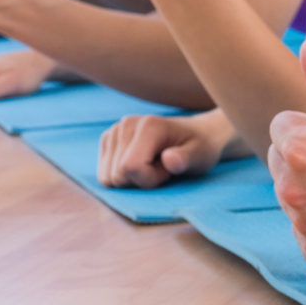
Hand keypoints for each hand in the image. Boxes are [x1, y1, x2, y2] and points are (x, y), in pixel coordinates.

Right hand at [99, 110, 245, 187]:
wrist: (197, 134)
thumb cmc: (201, 147)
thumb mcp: (201, 156)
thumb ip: (186, 159)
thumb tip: (169, 159)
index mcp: (148, 126)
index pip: (130, 168)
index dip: (150, 179)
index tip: (169, 169)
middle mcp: (126, 124)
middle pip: (116, 175)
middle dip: (140, 180)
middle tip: (162, 167)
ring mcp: (114, 131)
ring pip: (107, 177)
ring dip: (131, 179)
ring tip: (153, 164)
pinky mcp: (108, 139)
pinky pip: (104, 173)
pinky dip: (123, 175)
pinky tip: (142, 163)